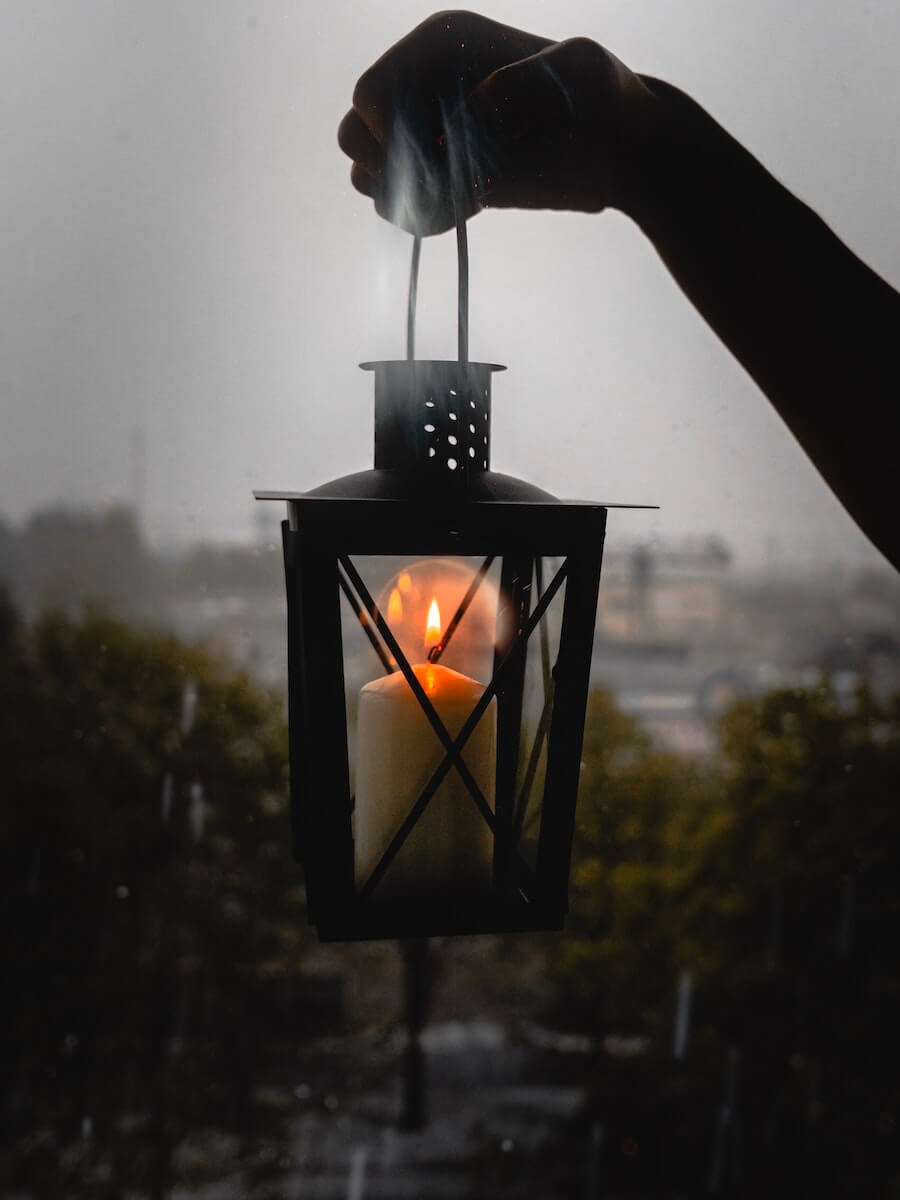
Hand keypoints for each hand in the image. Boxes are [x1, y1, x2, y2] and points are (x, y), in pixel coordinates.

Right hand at [338, 11, 658, 235]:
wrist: (623, 149)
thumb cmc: (606, 99)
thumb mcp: (576, 73)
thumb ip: (523, 81)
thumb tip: (469, 114)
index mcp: (444, 45)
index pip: (373, 93)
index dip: (389, 134)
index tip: (433, 157)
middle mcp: (427, 87)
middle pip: (358, 132)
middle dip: (388, 166)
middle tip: (439, 183)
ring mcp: (434, 135)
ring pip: (371, 171)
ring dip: (401, 194)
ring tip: (456, 197)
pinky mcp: (448, 178)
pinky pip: (403, 204)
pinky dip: (421, 216)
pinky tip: (467, 210)